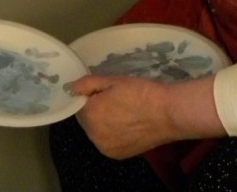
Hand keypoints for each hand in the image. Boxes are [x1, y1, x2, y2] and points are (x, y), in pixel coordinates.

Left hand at [67, 72, 223, 158]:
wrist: (166, 112)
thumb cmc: (140, 91)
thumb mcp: (113, 80)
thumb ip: (88, 83)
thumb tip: (70, 88)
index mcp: (91, 114)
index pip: (78, 104)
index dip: (90, 95)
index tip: (103, 91)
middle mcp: (94, 135)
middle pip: (86, 120)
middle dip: (95, 110)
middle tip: (115, 99)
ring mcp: (105, 148)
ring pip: (96, 132)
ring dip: (102, 123)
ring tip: (122, 111)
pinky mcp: (117, 155)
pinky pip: (107, 142)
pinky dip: (111, 134)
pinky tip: (127, 124)